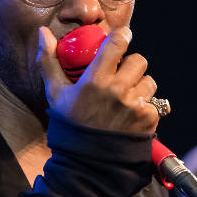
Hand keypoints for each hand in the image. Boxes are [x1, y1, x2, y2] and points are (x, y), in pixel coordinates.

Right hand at [37, 26, 159, 133]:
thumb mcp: (55, 93)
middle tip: (120, 75)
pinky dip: (144, 107)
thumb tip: (44, 32)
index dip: (122, 36)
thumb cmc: (70, 125)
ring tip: (125, 97)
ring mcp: (134, 106)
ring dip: (139, 86)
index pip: (117, 43)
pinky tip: (130, 116)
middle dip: (131, 65)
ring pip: (149, 81)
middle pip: (139, 60)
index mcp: (95, 80)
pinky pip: (153, 103)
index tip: (121, 37)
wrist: (86, 164)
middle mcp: (117, 90)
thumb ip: (49, 61)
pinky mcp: (148, 120)